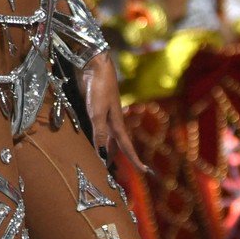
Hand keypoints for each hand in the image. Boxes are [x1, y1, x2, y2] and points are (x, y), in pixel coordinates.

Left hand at [81, 54, 147, 175]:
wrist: (96, 67)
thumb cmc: (99, 89)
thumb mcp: (97, 113)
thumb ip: (99, 133)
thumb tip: (102, 154)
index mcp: (117, 124)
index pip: (126, 147)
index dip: (134, 160)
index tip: (145, 171)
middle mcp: (113, 121)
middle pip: (116, 144)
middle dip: (117, 157)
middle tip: (113, 171)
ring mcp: (105, 114)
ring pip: (109, 136)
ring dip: (107, 147)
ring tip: (104, 159)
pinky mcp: (97, 108)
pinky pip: (100, 128)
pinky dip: (99, 136)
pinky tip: (95, 138)